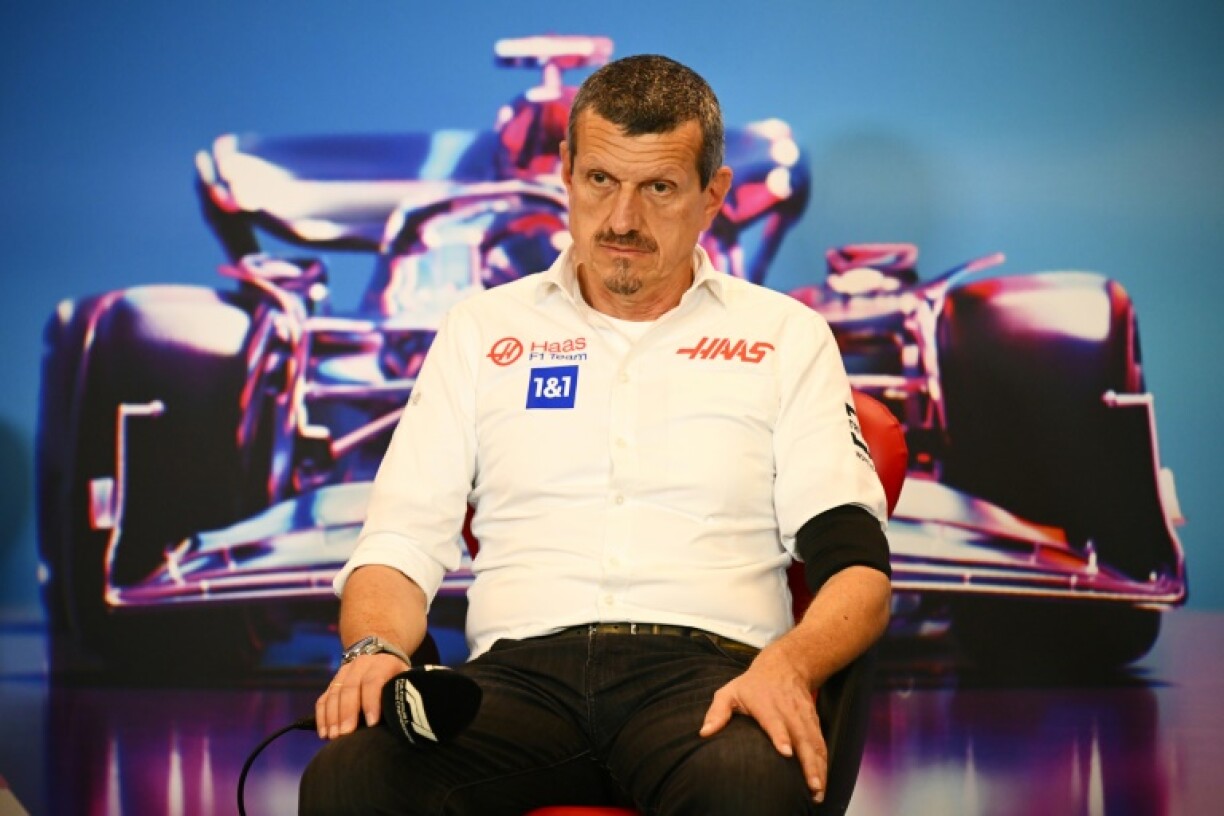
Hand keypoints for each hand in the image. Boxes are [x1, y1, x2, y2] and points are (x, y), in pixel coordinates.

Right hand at [314, 653, 407, 738]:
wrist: (381, 655)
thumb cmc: (397, 678)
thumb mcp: (405, 680)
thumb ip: (403, 694)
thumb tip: (406, 718)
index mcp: (382, 664)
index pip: (373, 681)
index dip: (371, 701)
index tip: (371, 723)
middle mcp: (360, 665)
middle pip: (350, 688)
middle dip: (347, 712)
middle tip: (346, 734)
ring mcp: (344, 673)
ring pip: (334, 693)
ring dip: (332, 716)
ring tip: (334, 736)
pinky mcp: (333, 683)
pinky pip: (323, 699)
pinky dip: (322, 716)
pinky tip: (323, 733)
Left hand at [699, 646, 826, 802]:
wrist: (783, 667)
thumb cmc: (751, 685)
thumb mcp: (730, 692)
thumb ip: (717, 712)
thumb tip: (704, 733)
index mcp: (765, 704)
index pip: (774, 721)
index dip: (781, 736)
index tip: (786, 753)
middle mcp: (788, 711)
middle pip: (801, 736)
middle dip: (807, 762)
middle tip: (811, 786)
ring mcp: (803, 716)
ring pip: (814, 743)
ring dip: (819, 767)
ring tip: (818, 790)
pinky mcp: (813, 721)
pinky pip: (820, 743)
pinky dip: (824, 762)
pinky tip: (823, 780)